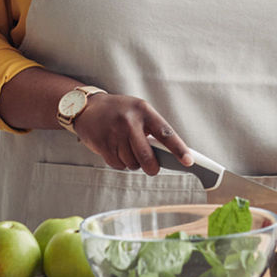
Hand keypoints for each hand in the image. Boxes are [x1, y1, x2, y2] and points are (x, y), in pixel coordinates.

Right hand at [72, 93, 193, 175]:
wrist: (88, 107)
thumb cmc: (120, 111)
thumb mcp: (138, 111)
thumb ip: (152, 129)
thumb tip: (167, 155)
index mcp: (144, 111)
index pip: (166, 133)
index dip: (179, 149)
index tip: (189, 161)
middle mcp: (129, 122)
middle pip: (147, 156)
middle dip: (152, 167)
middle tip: (153, 169)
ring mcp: (114, 133)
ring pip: (132, 162)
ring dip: (133, 163)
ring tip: (128, 150)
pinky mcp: (102, 144)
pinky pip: (118, 165)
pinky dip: (120, 163)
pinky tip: (116, 151)